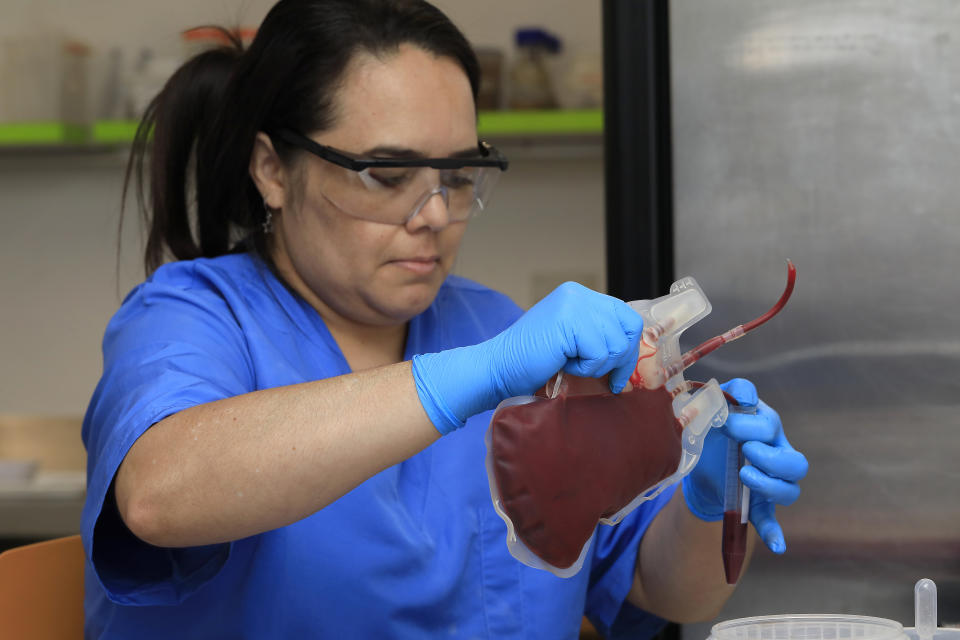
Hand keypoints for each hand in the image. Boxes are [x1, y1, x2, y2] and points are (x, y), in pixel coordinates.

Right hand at [412, 282, 643, 433]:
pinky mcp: (569, 322)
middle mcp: (578, 293)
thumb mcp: (571, 341)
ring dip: (597, 365)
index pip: (626, 317)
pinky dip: (585, 368)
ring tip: (570, 364)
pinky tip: (563, 364)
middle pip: (627, 328)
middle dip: (620, 359)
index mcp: (579, 295)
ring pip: (616, 343)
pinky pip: (599, 353)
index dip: (628, 347)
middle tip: (607, 379)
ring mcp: (574, 304)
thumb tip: (632, 349)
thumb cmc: (531, 362)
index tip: (619, 373)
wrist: (498, 368)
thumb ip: (595, 334)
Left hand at [681, 378, 807, 552]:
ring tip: (745, 476)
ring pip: (790, 490)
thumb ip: (728, 394)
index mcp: (765, 426)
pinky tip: (776, 545)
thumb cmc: (711, 426)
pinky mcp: (758, 503)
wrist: (699, 458)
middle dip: (768, 456)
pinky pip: (771, 520)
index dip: (750, 425)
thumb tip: (745, 394)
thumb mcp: (714, 406)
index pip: (771, 424)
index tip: (725, 423)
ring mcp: (770, 480)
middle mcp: (775, 453)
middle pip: (794, 461)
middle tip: (744, 450)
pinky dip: (774, 533)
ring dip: (770, 486)